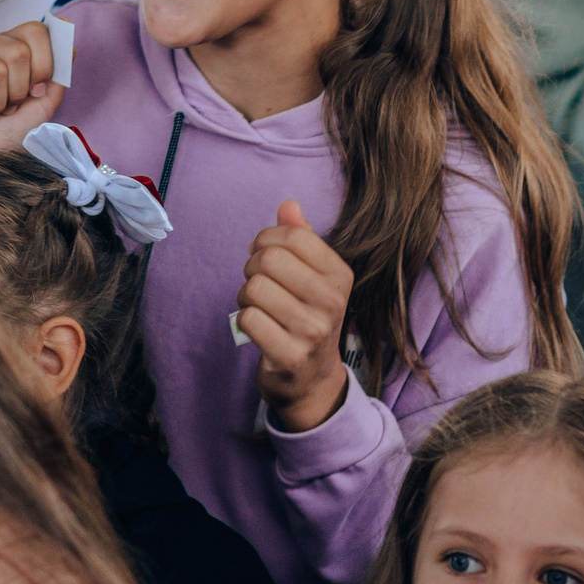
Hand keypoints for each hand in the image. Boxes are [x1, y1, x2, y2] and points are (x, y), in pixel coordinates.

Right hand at [0, 22, 58, 153]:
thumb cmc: (7, 133)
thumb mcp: (43, 102)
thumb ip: (57, 69)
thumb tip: (65, 28)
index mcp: (7, 42)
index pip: (34, 30)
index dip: (43, 65)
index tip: (35, 90)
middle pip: (17, 52)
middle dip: (18, 91)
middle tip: (6, 107)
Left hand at [239, 201, 354, 431]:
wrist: (312, 379)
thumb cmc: (307, 316)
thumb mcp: (313, 276)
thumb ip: (301, 237)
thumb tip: (289, 205)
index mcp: (340, 275)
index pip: (293, 235)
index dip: (266, 238)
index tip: (262, 251)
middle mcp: (332, 302)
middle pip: (269, 259)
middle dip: (252, 266)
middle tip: (257, 281)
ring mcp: (313, 331)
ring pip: (254, 288)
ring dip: (245, 295)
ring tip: (257, 304)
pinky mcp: (290, 356)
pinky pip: (248, 319)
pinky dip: (243, 319)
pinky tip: (256, 326)